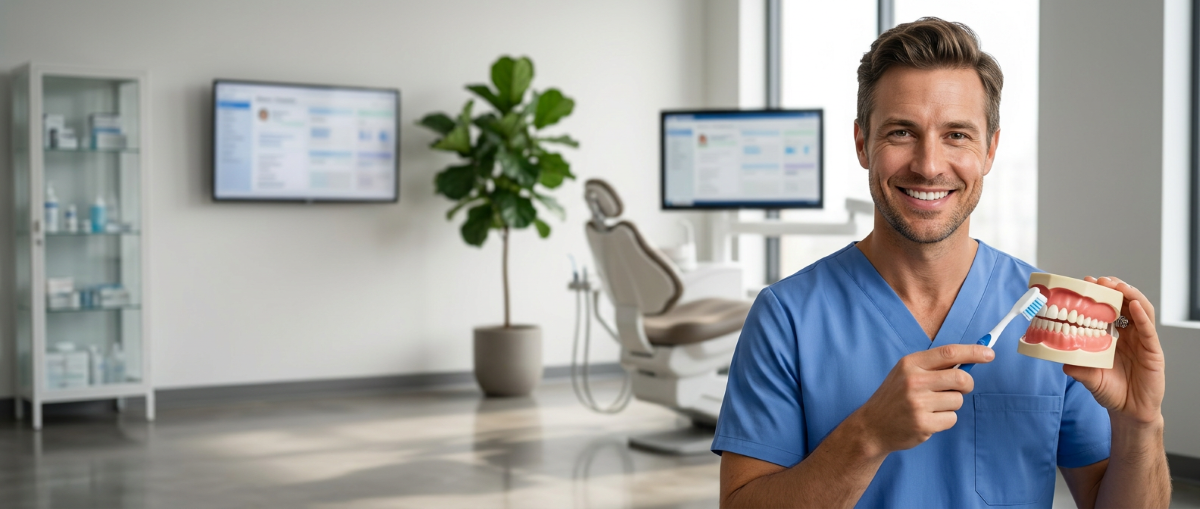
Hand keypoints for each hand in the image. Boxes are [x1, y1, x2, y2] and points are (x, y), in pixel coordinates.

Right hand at [851, 344, 993, 455]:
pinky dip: (944, 420)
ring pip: (958, 401)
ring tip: (931, 407)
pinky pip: (951, 419)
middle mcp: (914, 381)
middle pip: (961, 378)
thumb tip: (970, 359)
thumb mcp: (906, 373)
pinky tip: (928, 419)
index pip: (949, 353)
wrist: (872, 426)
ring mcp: (918, 404)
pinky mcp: (923, 424)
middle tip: (961, 388)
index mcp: (910, 364)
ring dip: (951, 405)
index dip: (973, 352)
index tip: (989, 354)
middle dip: (967, 384)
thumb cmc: (895, 396)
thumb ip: (933, 366)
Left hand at [1066, 277, 1164, 424]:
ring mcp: (1142, 342)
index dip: (1099, 296)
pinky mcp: (1153, 352)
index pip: (1108, 310)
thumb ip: (1077, 368)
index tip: (1085, 283)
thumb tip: (1060, 360)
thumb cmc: (1110, 391)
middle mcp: (1129, 335)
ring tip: (1117, 286)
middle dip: (1114, 289)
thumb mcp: (1088, 377)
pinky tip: (1135, 306)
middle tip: (1100, 280)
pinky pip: (1149, 330)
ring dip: (1129, 295)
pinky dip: (1142, 316)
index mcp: (1113, 337)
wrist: (1129, 412)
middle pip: (1125, 305)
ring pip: (1140, 311)